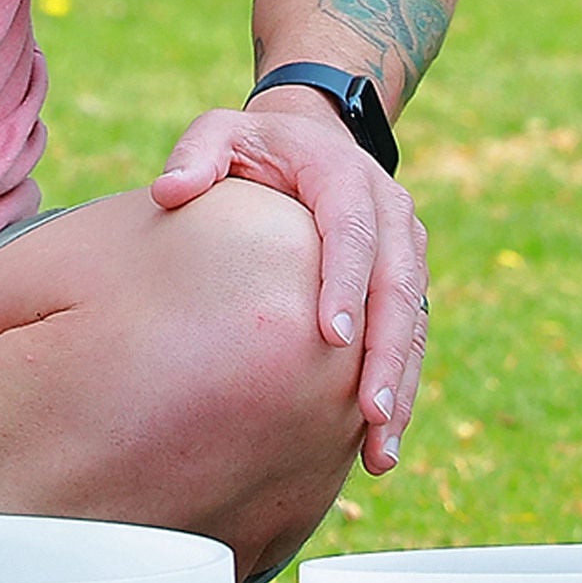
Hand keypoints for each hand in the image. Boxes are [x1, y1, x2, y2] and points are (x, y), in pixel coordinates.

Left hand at [150, 89, 427, 472]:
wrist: (311, 138)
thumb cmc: (254, 147)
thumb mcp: (220, 133)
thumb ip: (195, 154)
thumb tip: (169, 190)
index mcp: (345, 177)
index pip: (352, 229)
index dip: (347, 282)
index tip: (332, 337)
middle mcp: (389, 213)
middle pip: (396, 286)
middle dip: (386, 352)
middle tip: (368, 412)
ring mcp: (405, 248)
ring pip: (412, 321)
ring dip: (400, 384)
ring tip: (380, 449)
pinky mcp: (405, 280)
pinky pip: (409, 336)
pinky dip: (400, 386)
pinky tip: (380, 442)